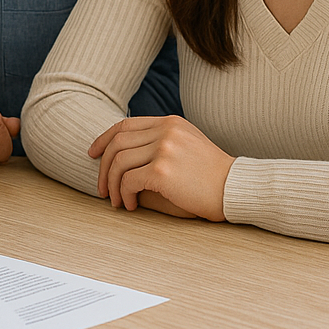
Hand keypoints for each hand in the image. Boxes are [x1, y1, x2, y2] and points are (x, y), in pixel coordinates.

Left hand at [88, 115, 234, 221]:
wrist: (236, 189)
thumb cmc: (211, 176)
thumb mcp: (187, 147)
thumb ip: (160, 144)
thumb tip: (122, 158)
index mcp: (170, 123)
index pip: (125, 125)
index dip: (103, 139)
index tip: (93, 154)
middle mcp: (165, 131)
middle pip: (116, 143)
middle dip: (103, 167)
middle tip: (102, 189)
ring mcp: (164, 148)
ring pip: (118, 162)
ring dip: (113, 185)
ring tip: (117, 202)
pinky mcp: (163, 170)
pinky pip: (128, 181)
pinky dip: (124, 194)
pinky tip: (130, 205)